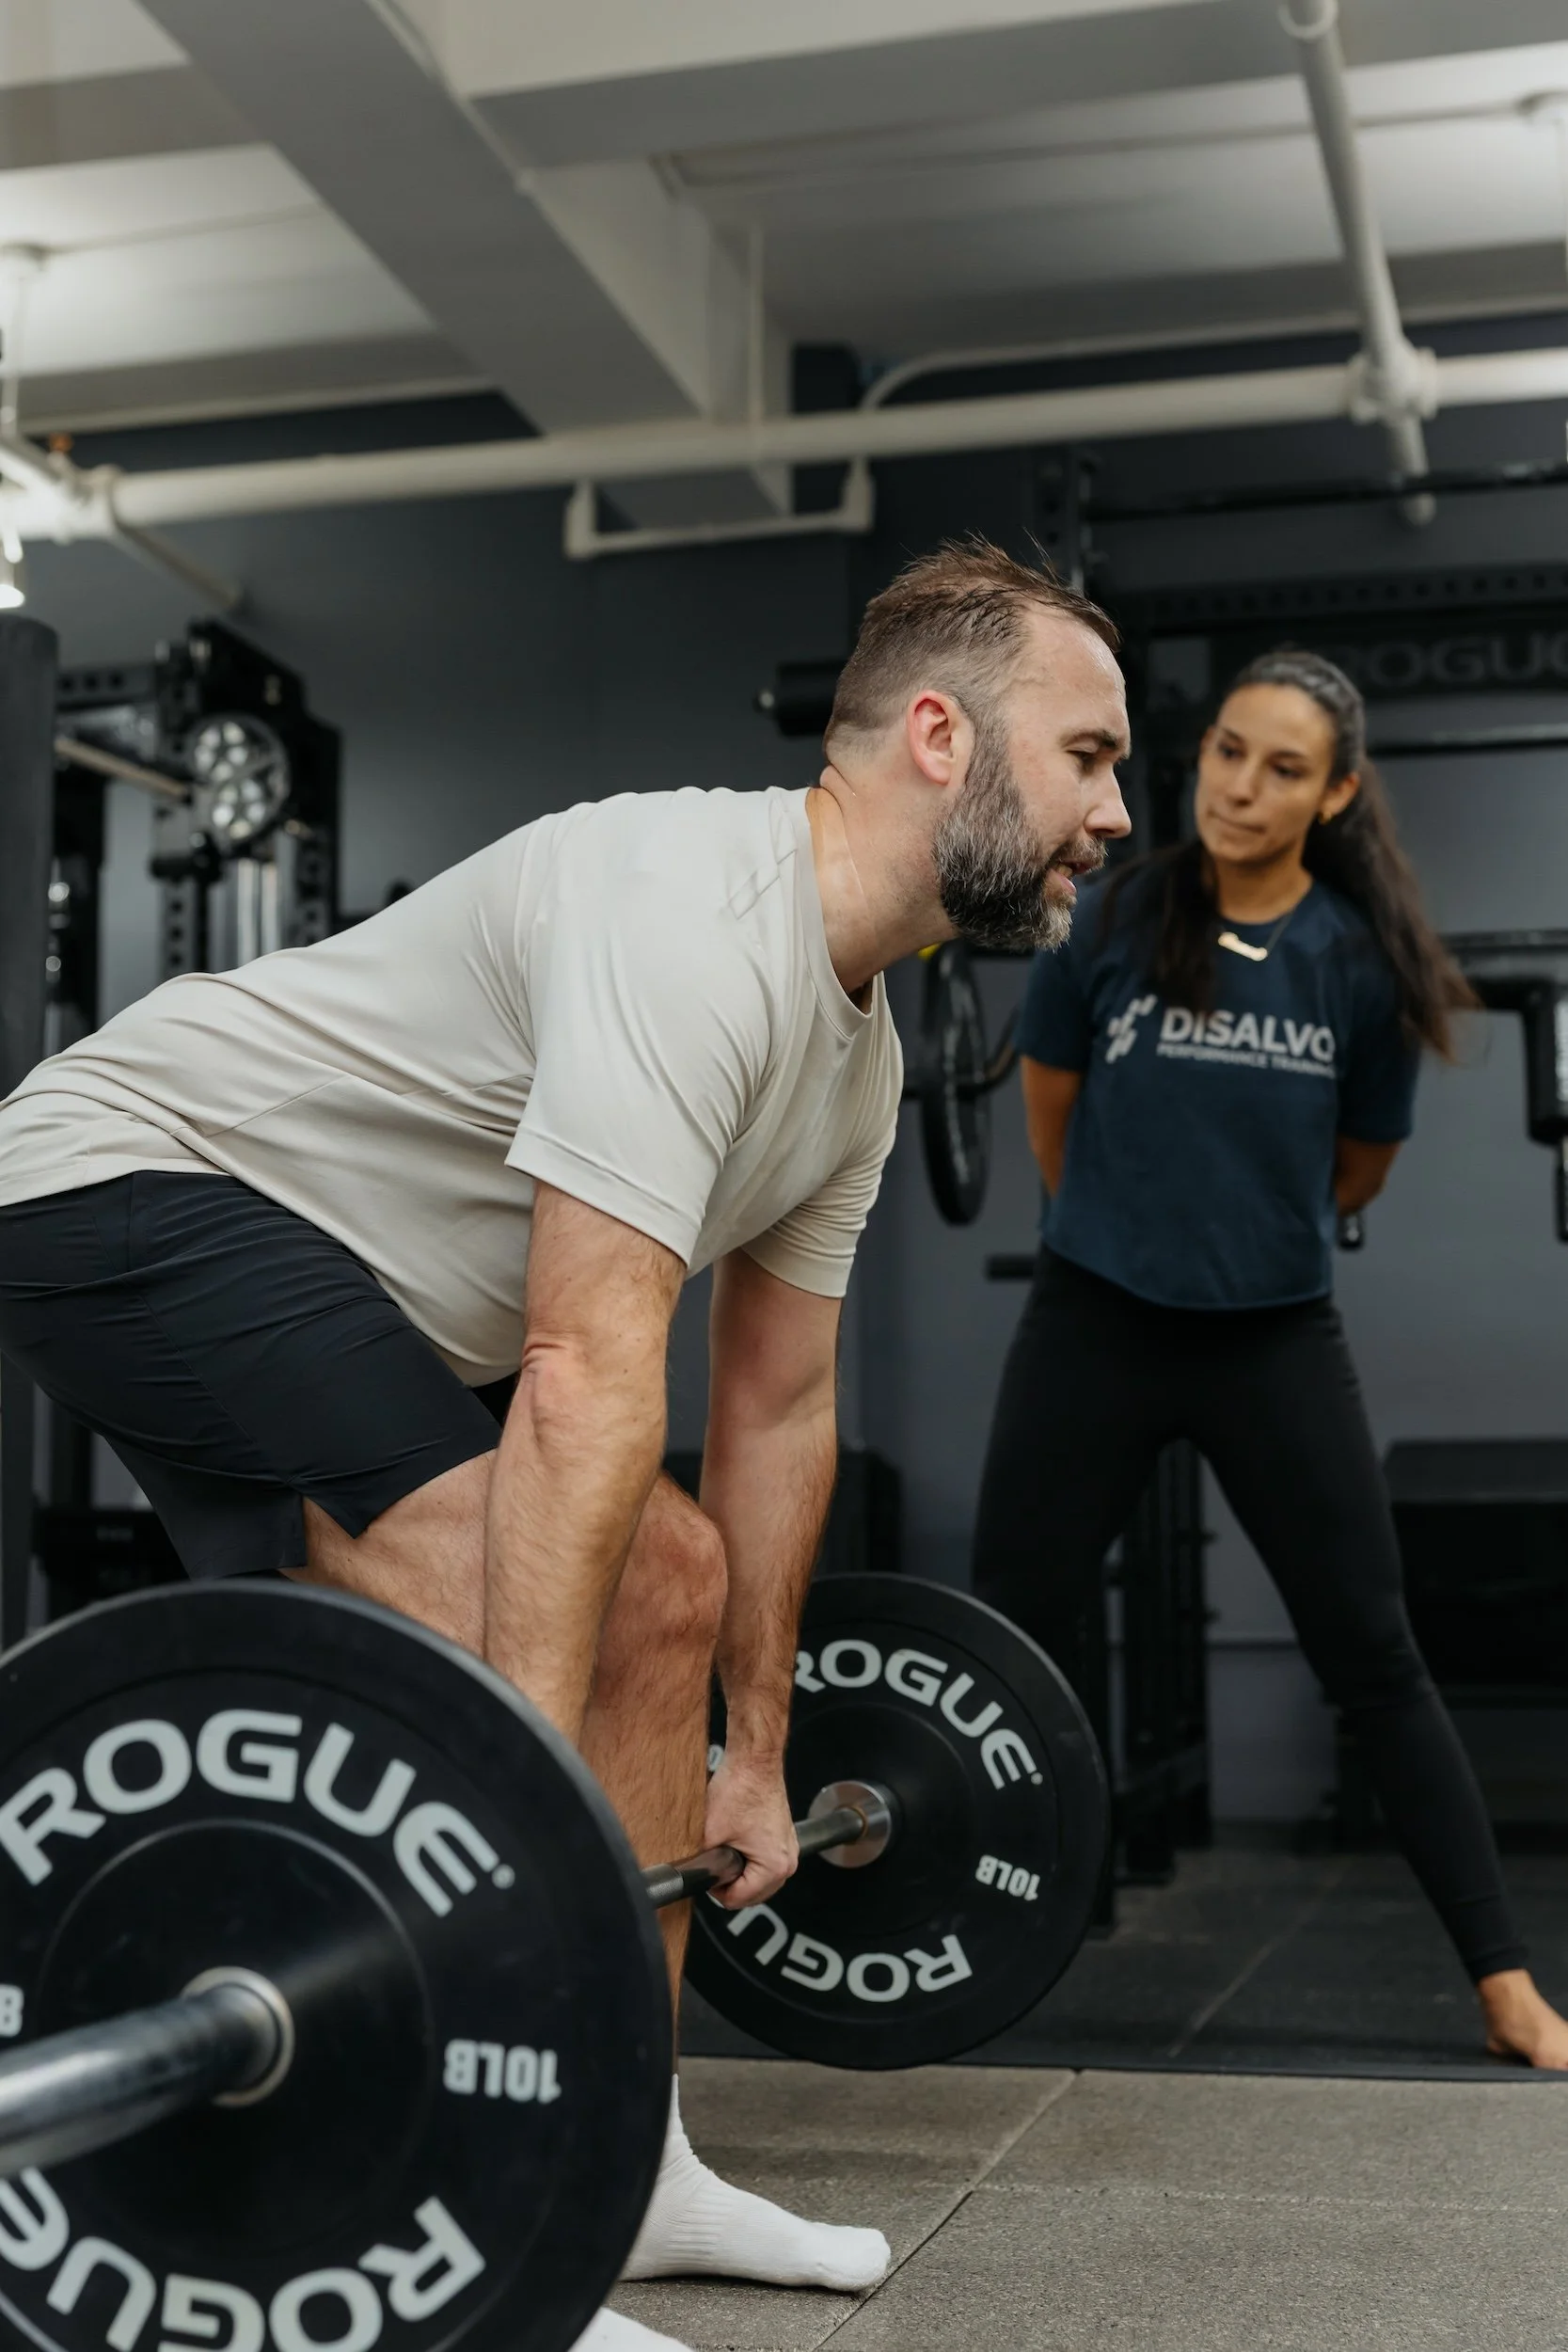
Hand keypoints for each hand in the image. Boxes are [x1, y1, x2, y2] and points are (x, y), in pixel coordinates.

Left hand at [701, 1751, 797, 1909]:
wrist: (754, 1761)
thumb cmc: (740, 1788)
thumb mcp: (711, 1834)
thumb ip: (702, 1865)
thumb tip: (692, 1879)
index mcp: (774, 1867)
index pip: (737, 1900)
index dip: (715, 1889)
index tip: (706, 1871)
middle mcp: (788, 1862)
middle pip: (751, 1895)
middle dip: (730, 1882)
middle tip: (713, 1861)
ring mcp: (788, 1849)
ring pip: (759, 1881)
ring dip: (740, 1872)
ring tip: (725, 1850)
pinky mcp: (783, 1838)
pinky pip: (764, 1863)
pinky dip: (749, 1860)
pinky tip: (736, 1842)